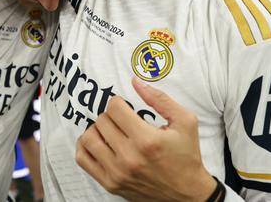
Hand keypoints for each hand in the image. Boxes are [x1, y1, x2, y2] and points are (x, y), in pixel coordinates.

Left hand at [76, 77, 215, 201]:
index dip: (118, 102)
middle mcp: (129, 158)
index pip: (114, 108)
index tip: (125, 107)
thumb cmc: (187, 155)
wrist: (188, 194)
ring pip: (88, 138)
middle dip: (110, 116)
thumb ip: (159, 99)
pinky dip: (85, 147)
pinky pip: (82, 159)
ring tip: (110, 132)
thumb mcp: (185, 121)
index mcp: (147, 140)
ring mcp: (117, 173)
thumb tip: (135, 81)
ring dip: (97, 130)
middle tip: (121, 121)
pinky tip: (99, 143)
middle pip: (101, 121)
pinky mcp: (110, 184)